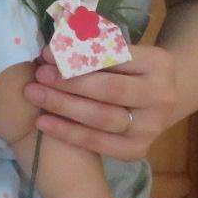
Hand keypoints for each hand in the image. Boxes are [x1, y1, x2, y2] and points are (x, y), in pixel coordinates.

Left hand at [25, 44, 178, 161]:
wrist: (156, 102)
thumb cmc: (128, 71)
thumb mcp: (120, 52)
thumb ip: (91, 48)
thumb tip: (52, 51)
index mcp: (159, 64)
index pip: (114, 59)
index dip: (78, 57)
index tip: (47, 54)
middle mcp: (161, 97)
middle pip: (109, 90)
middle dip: (70, 83)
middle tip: (39, 76)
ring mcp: (152, 127)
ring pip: (102, 119)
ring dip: (64, 107)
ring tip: (35, 95)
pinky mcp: (138, 150)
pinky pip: (99, 144)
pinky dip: (68, 133)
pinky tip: (44, 122)